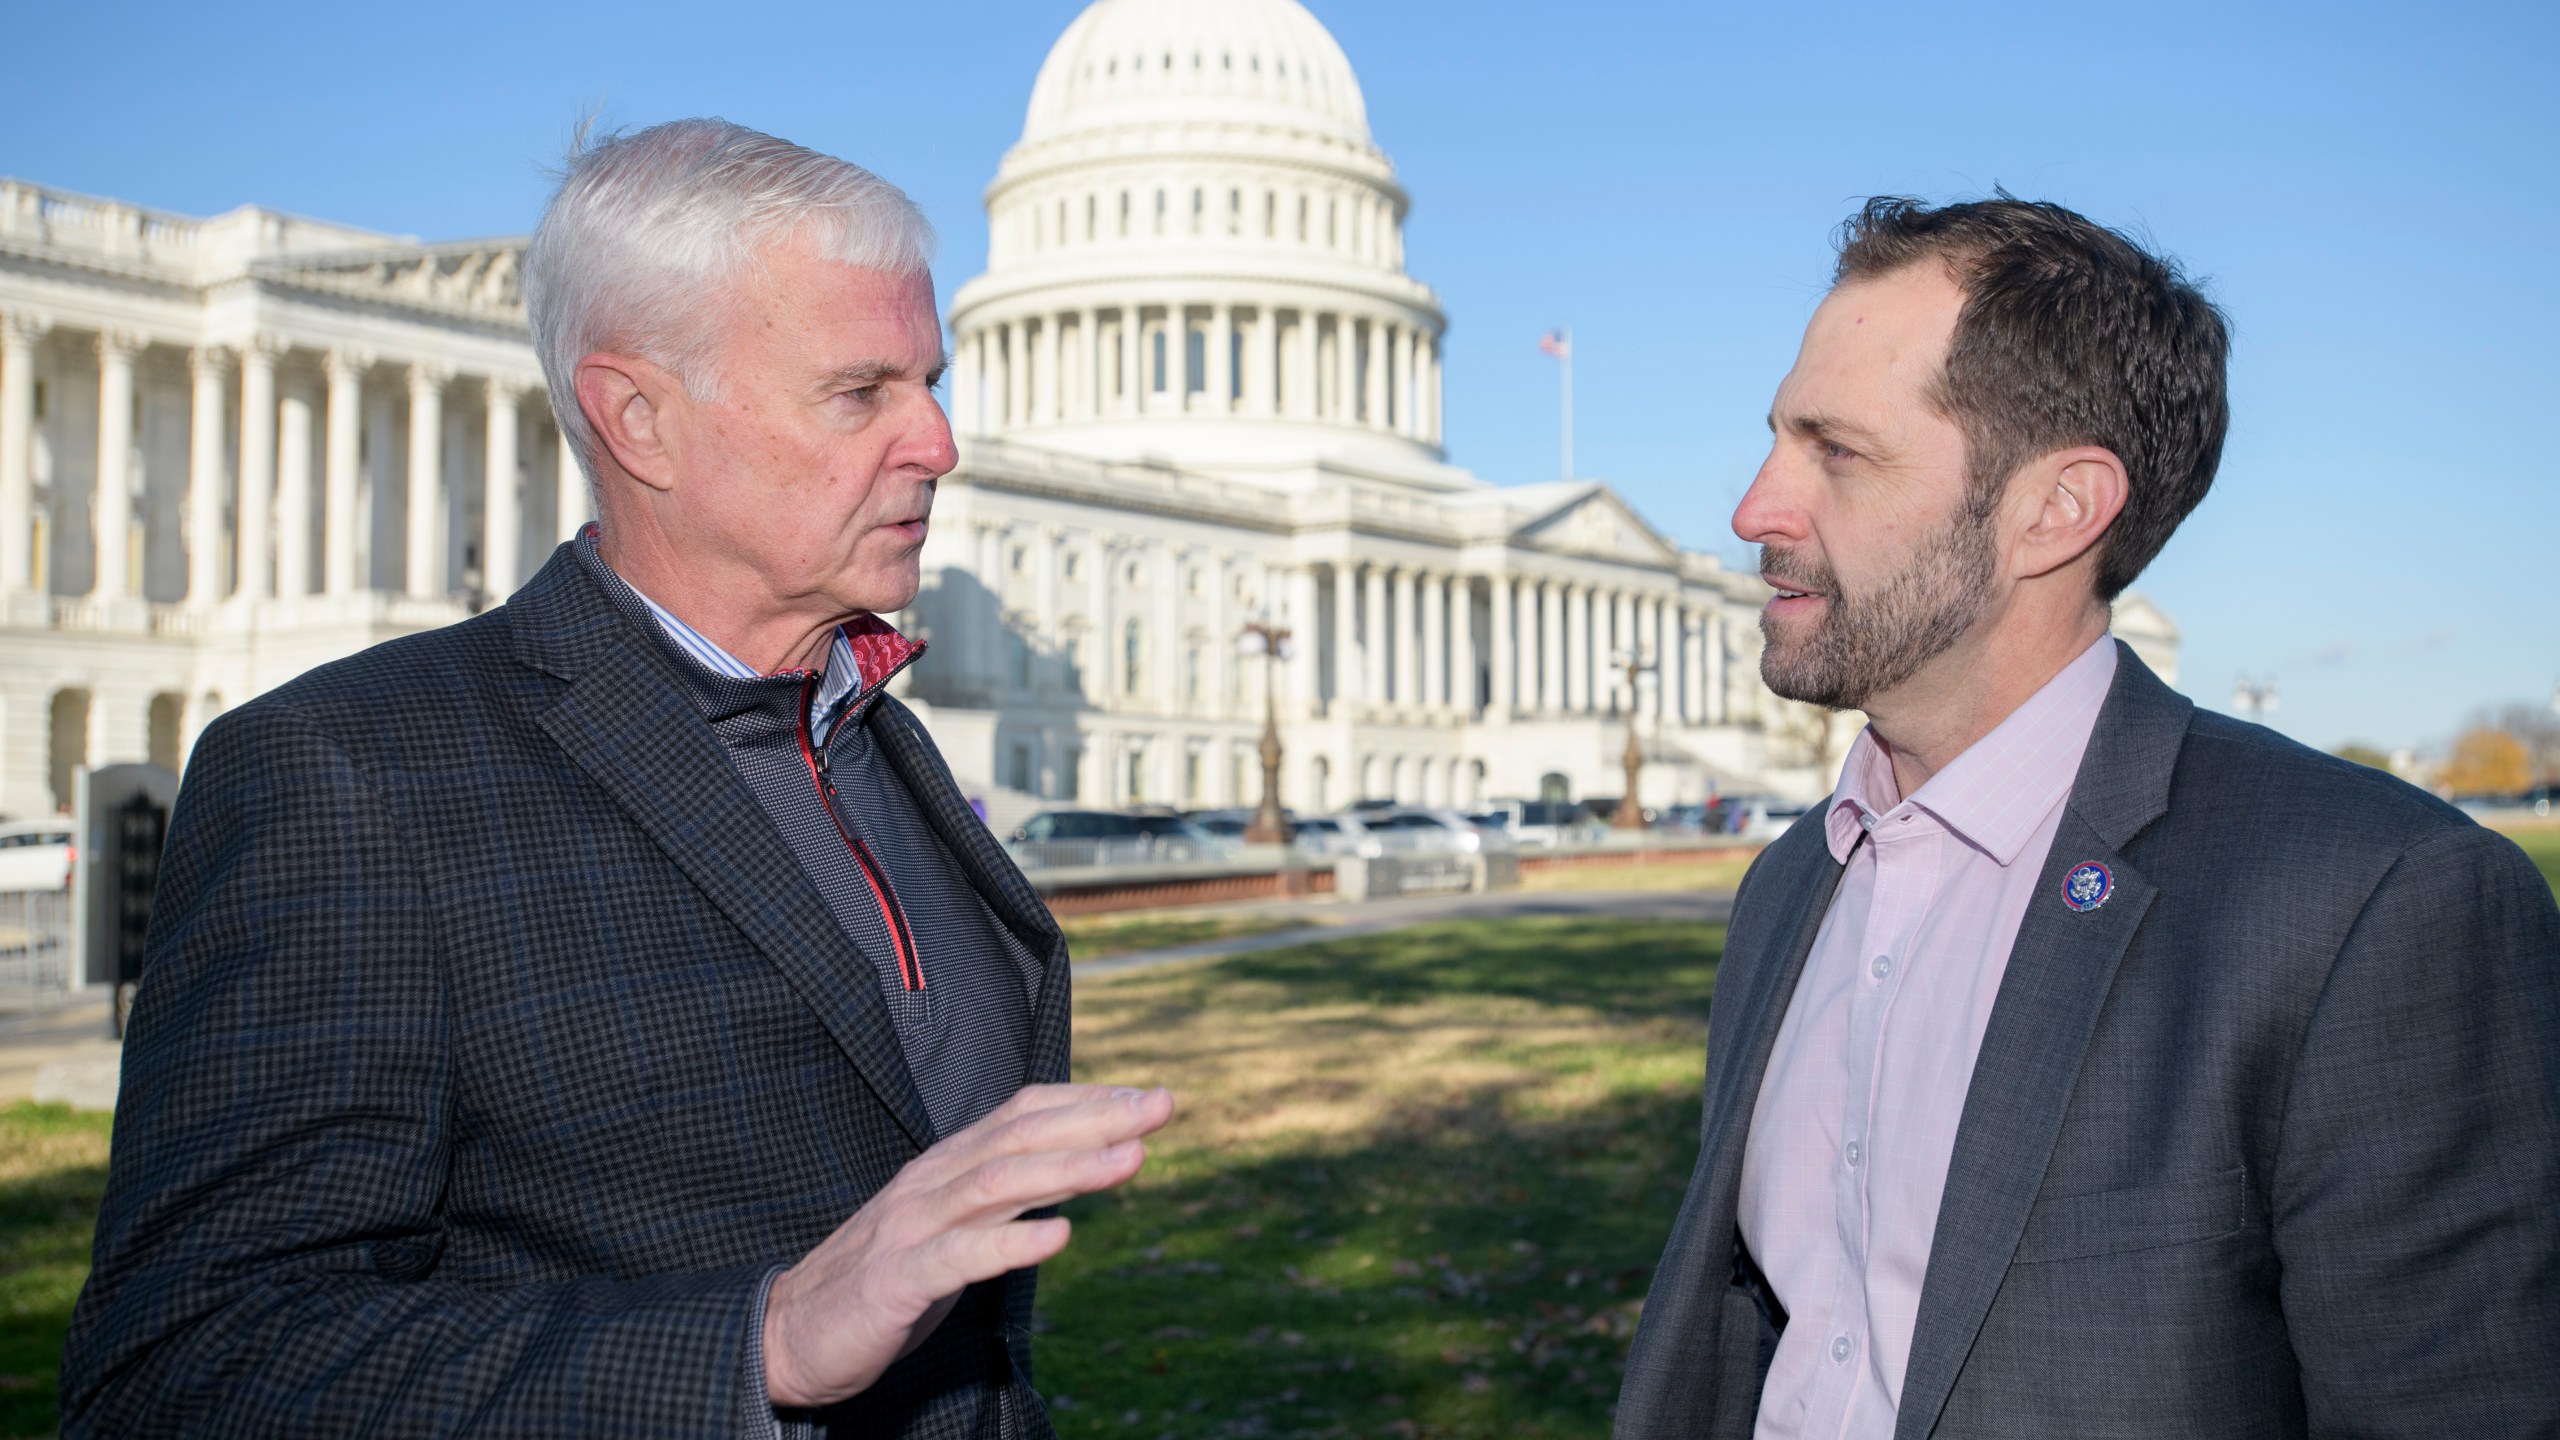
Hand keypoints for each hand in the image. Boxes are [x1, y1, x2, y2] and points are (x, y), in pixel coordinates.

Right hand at [761, 1083, 1174, 1407]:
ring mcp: (912, 1227)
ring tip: (1130, 1159)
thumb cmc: (882, 1279)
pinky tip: (1060, 1236)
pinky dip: (1013, 1243)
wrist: (789, 1333)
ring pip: (997, 1184)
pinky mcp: (897, 1280)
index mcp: (944, 1166)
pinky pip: (961, 1256)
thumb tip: (1077, 1167)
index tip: (1145, 1095)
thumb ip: (1003, 1197)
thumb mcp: (952, 1227)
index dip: (1085, 1099)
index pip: (1021, 1113)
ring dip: (1070, 1167)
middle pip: (1021, 1136)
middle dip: (1097, 1118)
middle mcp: (930, 1183)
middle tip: (1162, 1106)